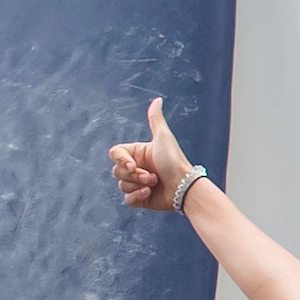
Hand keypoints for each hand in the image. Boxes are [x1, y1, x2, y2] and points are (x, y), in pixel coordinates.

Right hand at [107, 98, 200, 214]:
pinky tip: (149, 194)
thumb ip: (156, 119)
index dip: (121, 160)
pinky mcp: (140, 198)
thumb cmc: (174, 161)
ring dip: (137, 185)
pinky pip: (127, 199)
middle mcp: (136, 168)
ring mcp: (137, 184)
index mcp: (138, 153)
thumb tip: (158, 100)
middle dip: (134, 175)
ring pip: (121, 185)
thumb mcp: (163, 137)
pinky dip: (137, 197)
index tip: (133, 165)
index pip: (115, 154)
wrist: (184, 186)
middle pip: (117, 171)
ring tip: (155, 184)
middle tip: (152, 176)